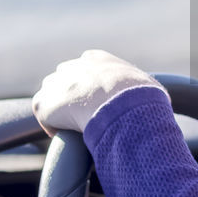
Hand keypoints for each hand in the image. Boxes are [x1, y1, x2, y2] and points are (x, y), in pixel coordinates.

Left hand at [33, 49, 159, 134]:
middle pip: (64, 79)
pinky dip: (54, 128)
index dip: (91, 84)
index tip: (98, 100)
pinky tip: (68, 136)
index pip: (87, 65)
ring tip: (75, 128)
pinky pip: (45, 118)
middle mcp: (73, 66)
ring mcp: (56, 84)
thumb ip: (141, 89)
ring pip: (52, 97)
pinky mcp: (44, 103)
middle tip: (84, 116)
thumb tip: (153, 102)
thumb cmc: (141, 97)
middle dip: (71, 95)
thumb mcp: (148, 86)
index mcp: (97, 59)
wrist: (120, 104)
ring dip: (61, 111)